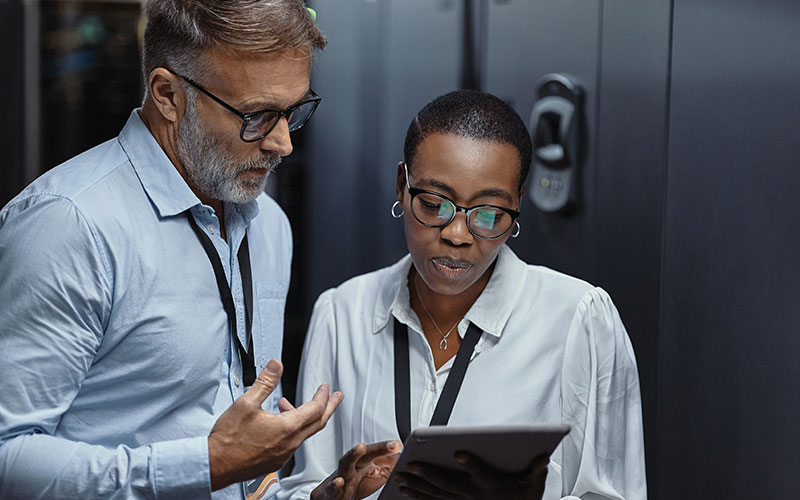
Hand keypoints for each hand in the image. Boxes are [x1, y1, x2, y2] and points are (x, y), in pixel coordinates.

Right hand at [207, 359, 342, 490]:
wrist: (215, 465)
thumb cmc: (228, 439)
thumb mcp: (246, 403)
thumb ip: (265, 382)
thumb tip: (277, 365)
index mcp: (286, 428)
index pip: (315, 409)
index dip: (323, 396)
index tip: (326, 387)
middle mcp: (289, 444)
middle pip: (318, 423)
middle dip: (329, 407)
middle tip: (337, 397)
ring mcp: (283, 455)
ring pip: (304, 433)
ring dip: (305, 417)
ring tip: (291, 404)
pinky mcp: (275, 461)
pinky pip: (293, 443)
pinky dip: (293, 429)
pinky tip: (279, 422)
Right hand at [311, 440, 402, 499]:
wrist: (332, 497)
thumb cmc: (355, 484)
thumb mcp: (376, 475)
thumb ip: (389, 466)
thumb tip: (403, 458)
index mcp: (364, 461)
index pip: (377, 451)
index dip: (388, 447)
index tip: (399, 445)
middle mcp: (353, 465)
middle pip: (365, 453)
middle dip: (378, 447)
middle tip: (393, 445)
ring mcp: (342, 475)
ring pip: (346, 462)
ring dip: (353, 454)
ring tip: (361, 447)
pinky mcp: (332, 490)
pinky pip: (333, 486)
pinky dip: (335, 484)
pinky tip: (340, 481)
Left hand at [394, 452, 548, 499]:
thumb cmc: (523, 498)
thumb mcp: (535, 484)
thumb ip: (537, 469)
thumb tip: (544, 456)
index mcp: (493, 486)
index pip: (481, 473)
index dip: (471, 464)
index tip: (459, 454)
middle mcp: (475, 496)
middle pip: (449, 485)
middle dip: (428, 475)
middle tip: (411, 465)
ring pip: (436, 495)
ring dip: (417, 487)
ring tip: (399, 479)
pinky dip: (420, 498)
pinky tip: (406, 493)